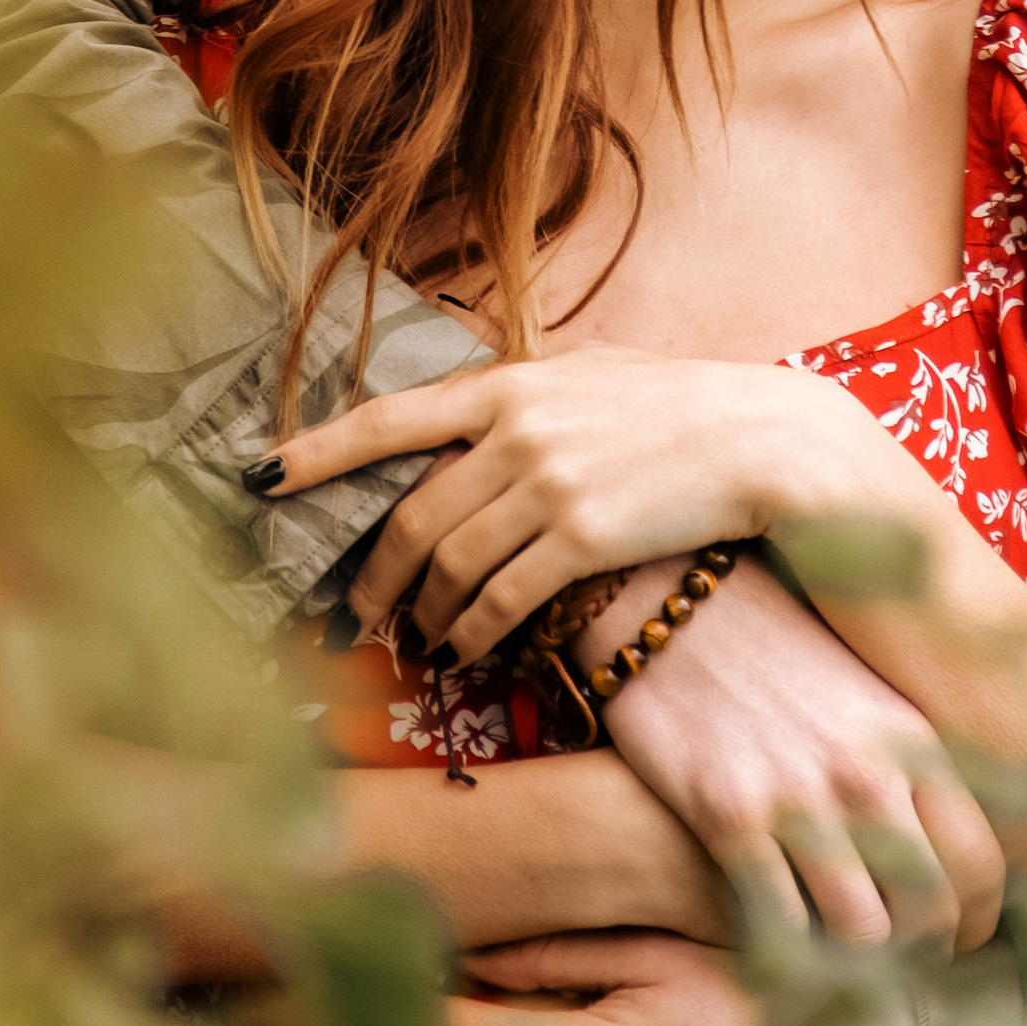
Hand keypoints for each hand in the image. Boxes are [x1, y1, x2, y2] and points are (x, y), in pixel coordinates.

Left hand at [258, 349, 886, 659]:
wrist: (765, 439)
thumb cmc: (680, 405)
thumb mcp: (592, 372)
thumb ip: (522, 391)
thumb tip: (463, 406)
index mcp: (507, 383)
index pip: (387, 420)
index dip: (316, 452)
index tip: (262, 479)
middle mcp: (516, 430)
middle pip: (410, 518)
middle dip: (373, 577)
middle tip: (358, 613)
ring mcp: (548, 484)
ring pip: (448, 567)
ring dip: (423, 616)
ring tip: (417, 642)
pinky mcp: (583, 537)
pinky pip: (500, 601)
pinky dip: (471, 634)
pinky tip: (465, 653)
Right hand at [595, 553, 1005, 955]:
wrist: (673, 603)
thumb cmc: (771, 654)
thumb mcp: (864, 699)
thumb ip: (906, 773)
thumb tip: (934, 859)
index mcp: (915, 744)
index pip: (982, 868)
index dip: (971, 928)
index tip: (947, 945)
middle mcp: (869, 775)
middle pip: (929, 914)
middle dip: (916, 960)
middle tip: (889, 971)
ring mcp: (800, 799)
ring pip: (861, 935)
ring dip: (850, 968)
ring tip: (832, 967)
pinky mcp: (729, 816)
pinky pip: (777, 927)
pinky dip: (782, 957)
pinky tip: (771, 945)